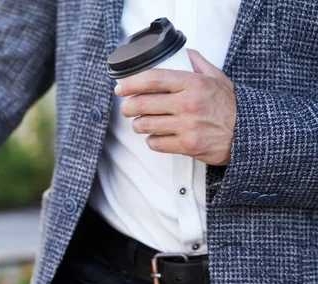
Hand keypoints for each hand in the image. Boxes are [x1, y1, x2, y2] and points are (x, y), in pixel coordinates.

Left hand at [115, 49, 236, 165]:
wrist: (248, 134)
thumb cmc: (230, 106)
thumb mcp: (218, 78)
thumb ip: (197, 64)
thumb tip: (181, 52)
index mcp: (194, 84)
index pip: (153, 79)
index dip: (131, 83)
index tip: (120, 88)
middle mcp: (189, 104)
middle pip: (142, 104)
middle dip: (127, 107)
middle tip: (126, 108)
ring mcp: (187, 126)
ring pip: (145, 125)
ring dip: (138, 125)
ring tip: (142, 122)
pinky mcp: (187, 146)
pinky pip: (155, 143)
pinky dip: (152, 140)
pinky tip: (156, 136)